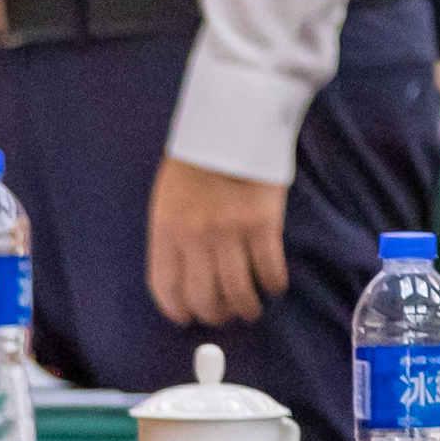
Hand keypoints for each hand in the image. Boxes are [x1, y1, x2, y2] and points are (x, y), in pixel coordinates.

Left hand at [142, 156, 288, 329]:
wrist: (233, 123)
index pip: (166, 288)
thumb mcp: (168, 197)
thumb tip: (184, 273)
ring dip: (246, 308)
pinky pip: (269, 270)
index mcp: (166, 230)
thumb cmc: (198, 158)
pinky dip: (273, 284)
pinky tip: (273, 284)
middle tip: (226, 314)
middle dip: (215, 314)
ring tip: (251, 308)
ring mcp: (230, 234)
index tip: (189, 317)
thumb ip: (172, 235)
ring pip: (238, 292)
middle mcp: (195, 239)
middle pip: (204, 297)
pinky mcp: (263, 226)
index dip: (178, 310)